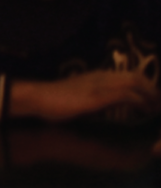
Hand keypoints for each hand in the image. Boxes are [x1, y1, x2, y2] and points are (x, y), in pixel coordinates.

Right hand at [11, 71, 160, 122]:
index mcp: (98, 76)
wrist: (38, 98)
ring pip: (137, 83)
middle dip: (153, 91)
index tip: (154, 101)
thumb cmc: (54, 100)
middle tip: (159, 105)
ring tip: (157, 109)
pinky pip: (129, 95)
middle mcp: (103, 76)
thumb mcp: (79, 97)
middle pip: (138, 76)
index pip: (130, 75)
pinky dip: (142, 102)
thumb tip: (104, 106)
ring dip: (151, 96)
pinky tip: (146, 111)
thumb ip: (93, 98)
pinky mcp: (100, 95)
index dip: (146, 87)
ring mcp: (102, 84)